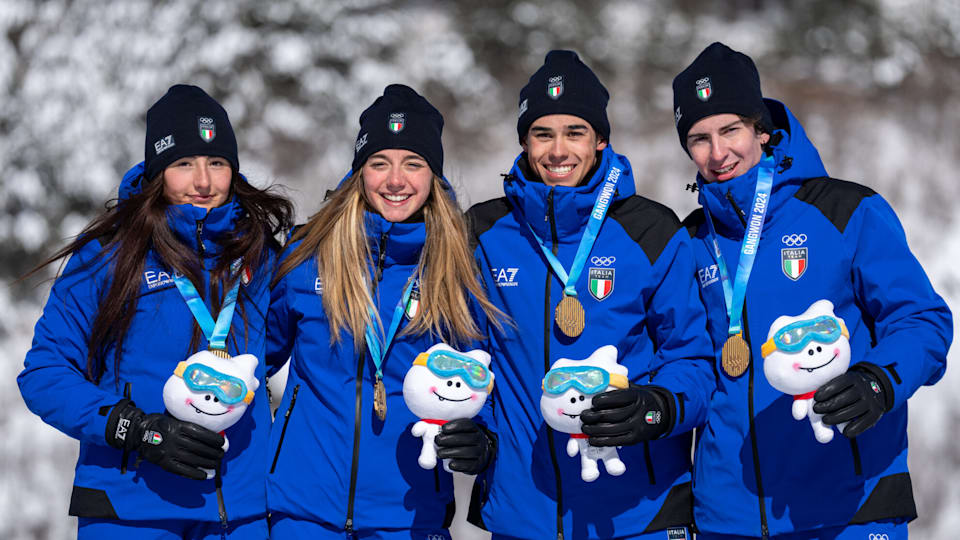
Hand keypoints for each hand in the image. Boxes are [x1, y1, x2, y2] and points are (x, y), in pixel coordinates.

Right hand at [106, 399, 224, 479]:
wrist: (138, 432)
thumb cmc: (161, 424)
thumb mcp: (174, 419)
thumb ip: (189, 426)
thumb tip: (211, 435)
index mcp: (177, 426)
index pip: (200, 433)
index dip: (213, 439)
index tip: (223, 442)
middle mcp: (174, 439)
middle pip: (199, 447)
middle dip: (213, 452)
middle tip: (222, 454)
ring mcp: (168, 452)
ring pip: (193, 459)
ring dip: (207, 463)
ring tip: (216, 464)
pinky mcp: (164, 463)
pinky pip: (182, 470)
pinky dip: (195, 474)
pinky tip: (205, 475)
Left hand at [434, 418, 496, 474]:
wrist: (478, 455)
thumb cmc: (460, 441)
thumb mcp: (453, 432)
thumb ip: (435, 430)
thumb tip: (417, 430)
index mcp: (473, 428)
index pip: (467, 424)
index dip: (455, 425)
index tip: (443, 428)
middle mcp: (479, 439)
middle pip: (467, 438)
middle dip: (450, 439)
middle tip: (437, 441)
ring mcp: (479, 452)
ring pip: (468, 452)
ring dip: (452, 452)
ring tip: (440, 454)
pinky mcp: (477, 465)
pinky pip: (469, 465)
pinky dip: (459, 465)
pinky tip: (450, 464)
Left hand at [580, 384, 672, 445]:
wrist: (660, 413)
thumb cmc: (638, 399)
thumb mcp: (633, 388)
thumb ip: (617, 387)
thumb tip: (595, 384)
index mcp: (636, 396)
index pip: (617, 397)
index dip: (602, 400)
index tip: (593, 401)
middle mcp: (638, 411)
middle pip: (611, 415)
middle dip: (593, 416)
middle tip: (583, 415)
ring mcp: (637, 426)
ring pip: (611, 429)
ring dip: (594, 429)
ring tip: (585, 427)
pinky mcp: (635, 439)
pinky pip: (616, 441)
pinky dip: (601, 441)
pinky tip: (592, 439)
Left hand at [813, 368, 888, 437]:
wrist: (874, 389)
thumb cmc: (847, 388)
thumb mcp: (840, 382)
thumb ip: (827, 388)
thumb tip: (809, 401)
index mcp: (853, 378)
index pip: (840, 383)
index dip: (827, 390)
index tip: (816, 397)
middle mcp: (864, 388)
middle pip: (846, 397)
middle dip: (830, 405)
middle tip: (816, 410)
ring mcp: (871, 400)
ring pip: (854, 410)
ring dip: (838, 417)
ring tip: (825, 420)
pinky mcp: (876, 412)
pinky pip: (866, 421)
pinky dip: (855, 428)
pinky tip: (845, 433)